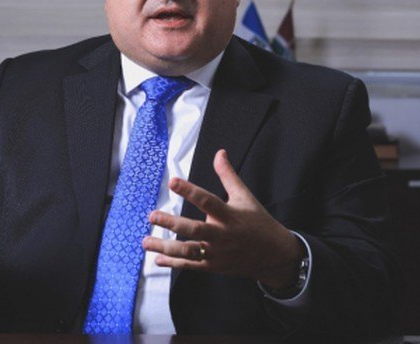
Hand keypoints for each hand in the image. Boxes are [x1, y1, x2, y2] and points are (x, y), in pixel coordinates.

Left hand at [142, 149, 304, 289]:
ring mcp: (217, 253)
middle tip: (152, 216)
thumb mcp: (245, 196)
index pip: (207, 201)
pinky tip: (157, 258)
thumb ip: (228, 175)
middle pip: (194, 229)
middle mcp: (222, 235)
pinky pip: (191, 265)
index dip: (190, 191)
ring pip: (188, 251)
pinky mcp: (214, 266)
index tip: (172, 181)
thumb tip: (219, 153)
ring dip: (165, 247)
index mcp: (230, 215)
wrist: (274, 255)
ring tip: (145, 241)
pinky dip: (173, 263)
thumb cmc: (258, 222)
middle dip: (171, 223)